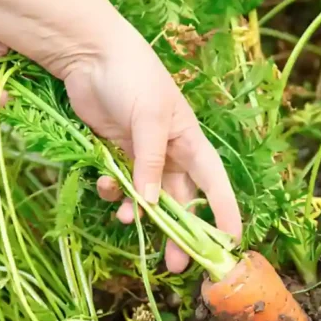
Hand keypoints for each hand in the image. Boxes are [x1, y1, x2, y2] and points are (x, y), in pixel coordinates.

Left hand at [65, 37, 241, 272]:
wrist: (90, 56)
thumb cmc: (132, 78)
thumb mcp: (149, 119)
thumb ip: (150, 162)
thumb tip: (153, 205)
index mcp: (190, 142)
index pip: (215, 184)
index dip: (224, 214)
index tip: (231, 245)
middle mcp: (171, 153)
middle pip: (181, 202)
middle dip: (178, 232)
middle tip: (174, 264)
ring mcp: (143, 155)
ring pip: (149, 198)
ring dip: (140, 213)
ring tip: (126, 221)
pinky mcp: (117, 154)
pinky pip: (121, 184)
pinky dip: (114, 191)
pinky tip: (104, 186)